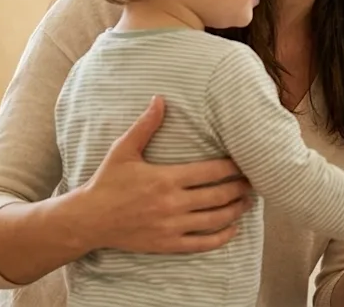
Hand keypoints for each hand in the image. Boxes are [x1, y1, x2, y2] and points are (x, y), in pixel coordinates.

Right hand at [78, 96, 253, 253]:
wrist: (88, 220)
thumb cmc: (107, 182)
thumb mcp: (123, 150)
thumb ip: (145, 126)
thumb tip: (160, 98)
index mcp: (166, 179)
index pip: (212, 171)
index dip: (235, 166)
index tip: (247, 160)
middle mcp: (172, 204)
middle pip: (220, 195)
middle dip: (242, 187)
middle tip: (255, 180)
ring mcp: (171, 227)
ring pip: (216, 219)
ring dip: (237, 210)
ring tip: (248, 201)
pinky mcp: (167, 245)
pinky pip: (202, 244)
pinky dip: (222, 237)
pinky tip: (233, 228)